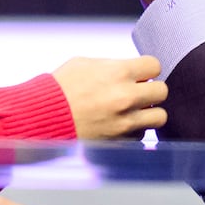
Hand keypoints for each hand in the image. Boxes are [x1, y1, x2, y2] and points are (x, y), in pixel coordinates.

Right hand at [52, 55, 167, 138]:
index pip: (155, 65)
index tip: (140, 73)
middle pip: (162, 91)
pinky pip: (141, 136)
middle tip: (138, 91)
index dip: (147, 69)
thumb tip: (128, 70)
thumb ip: (112, 66)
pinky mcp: (120, 141)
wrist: (42, 118)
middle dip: (151, 90)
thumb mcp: (84, 63)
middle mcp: (126, 97)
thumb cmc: (59, 88)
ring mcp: (125, 121)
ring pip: (159, 116)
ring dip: (148, 112)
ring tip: (134, 110)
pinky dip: (135, 131)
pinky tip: (120, 124)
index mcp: (119, 72)